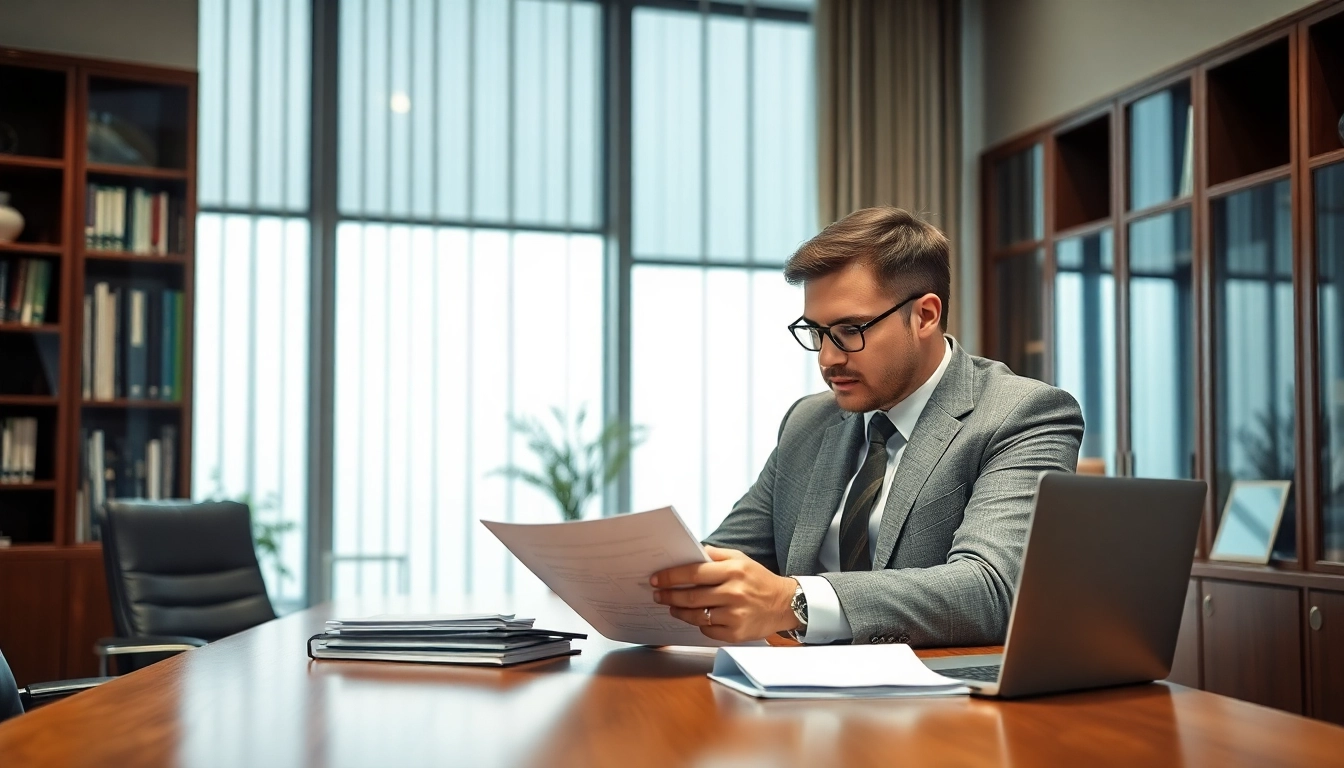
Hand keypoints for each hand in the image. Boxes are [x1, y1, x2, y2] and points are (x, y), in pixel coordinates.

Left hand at [650, 546, 798, 643]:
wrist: (785, 604)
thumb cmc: (757, 579)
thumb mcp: (740, 559)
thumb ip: (715, 555)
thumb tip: (689, 552)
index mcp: (734, 571)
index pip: (694, 572)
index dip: (671, 576)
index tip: (656, 579)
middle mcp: (734, 592)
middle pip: (691, 596)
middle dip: (669, 595)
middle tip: (657, 594)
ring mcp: (735, 615)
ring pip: (696, 616)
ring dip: (679, 611)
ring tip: (672, 606)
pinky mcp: (736, 633)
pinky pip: (708, 630)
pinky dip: (700, 624)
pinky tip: (697, 617)